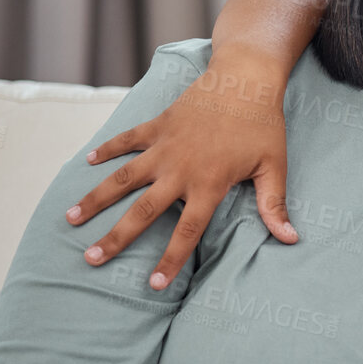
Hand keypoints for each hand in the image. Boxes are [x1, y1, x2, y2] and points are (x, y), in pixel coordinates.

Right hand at [67, 46, 295, 288]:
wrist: (244, 78)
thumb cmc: (262, 124)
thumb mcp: (274, 167)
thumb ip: (275, 205)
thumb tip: (291, 240)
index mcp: (209, 185)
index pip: (187, 232)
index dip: (170, 260)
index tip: (153, 285)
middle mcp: (180, 170)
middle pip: (143, 211)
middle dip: (116, 237)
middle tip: (91, 258)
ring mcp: (165, 147)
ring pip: (124, 177)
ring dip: (97, 197)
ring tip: (71, 217)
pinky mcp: (158, 125)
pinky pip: (127, 140)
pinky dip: (107, 149)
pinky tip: (87, 162)